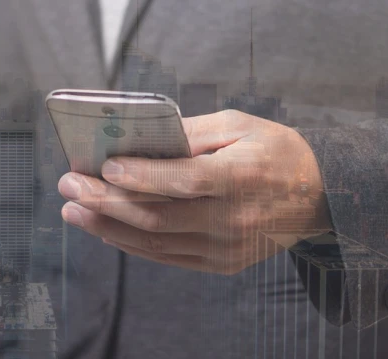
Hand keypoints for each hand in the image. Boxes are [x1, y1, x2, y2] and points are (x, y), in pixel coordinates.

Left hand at [57, 109, 331, 274]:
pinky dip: (131, 243)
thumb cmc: (273, 150)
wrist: (318, 196)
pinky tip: (104, 229)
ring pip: (155, 241)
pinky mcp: (221, 263)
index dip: (142, 177)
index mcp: (243, 176)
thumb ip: (190, 133)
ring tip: (73, 210)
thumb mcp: (240, 125)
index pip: (186, 180)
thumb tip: (138, 138)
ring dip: (107, 227)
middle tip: (68, 185)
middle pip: (159, 216)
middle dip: (105, 201)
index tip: (104, 167)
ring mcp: (227, 247)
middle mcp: (235, 218)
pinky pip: (167, 256)